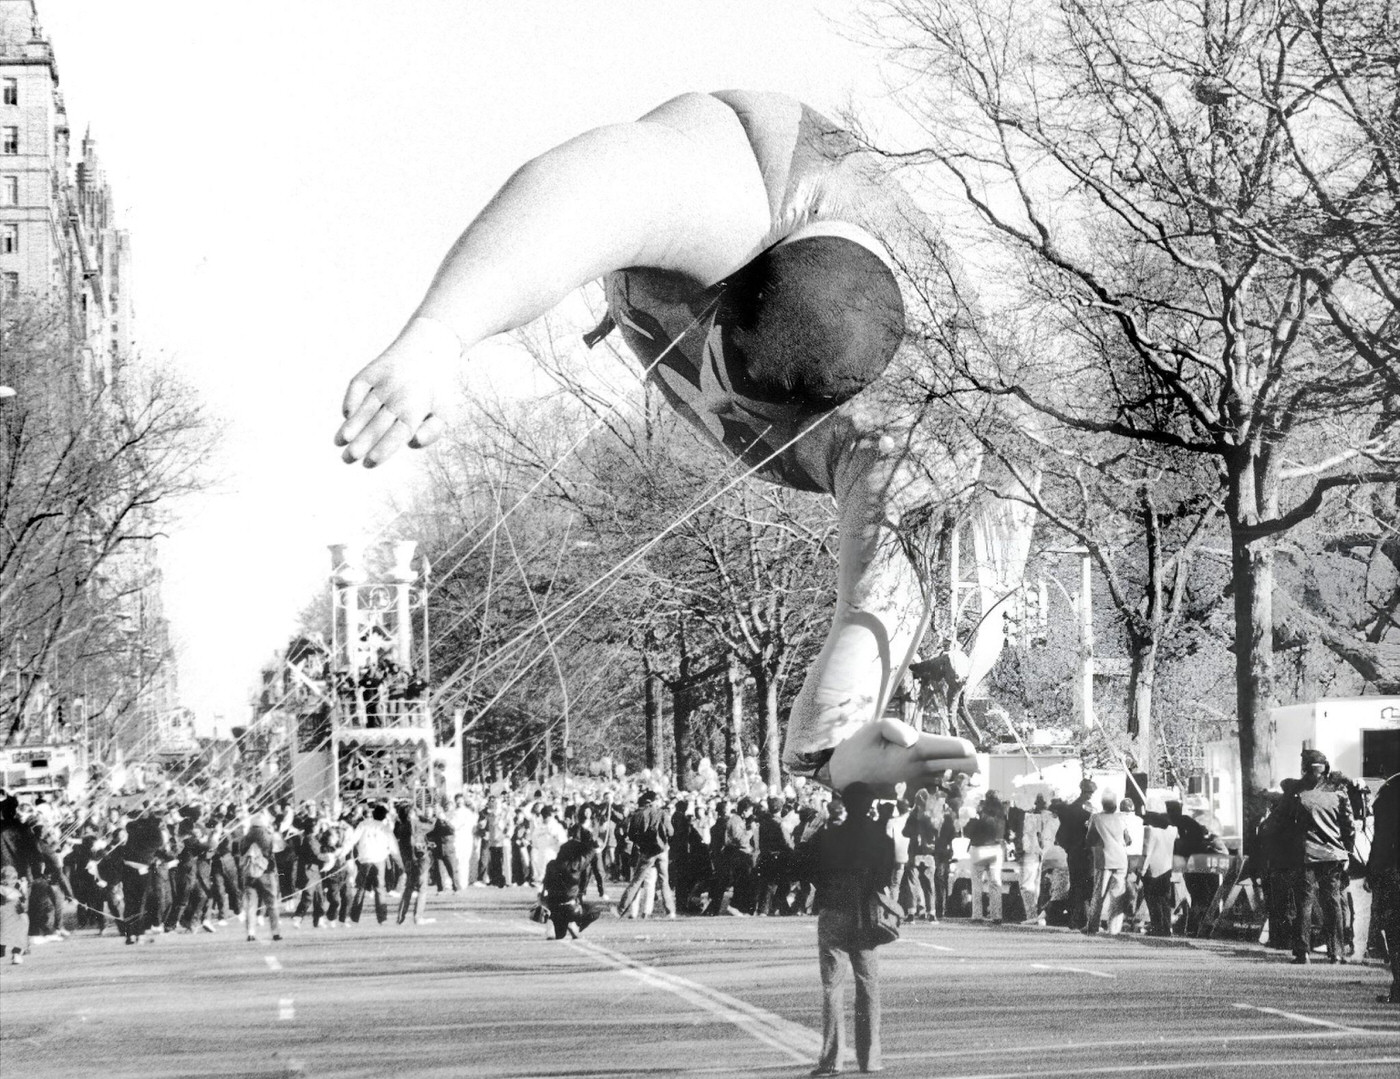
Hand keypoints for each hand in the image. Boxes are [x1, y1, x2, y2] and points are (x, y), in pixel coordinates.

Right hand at [336, 317, 459, 466]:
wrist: (433, 346)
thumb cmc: (437, 388)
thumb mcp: (444, 411)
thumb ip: (432, 431)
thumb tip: (413, 441)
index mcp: (417, 409)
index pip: (398, 434)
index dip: (383, 449)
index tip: (369, 463)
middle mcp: (399, 395)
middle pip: (377, 424)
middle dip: (361, 444)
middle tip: (347, 460)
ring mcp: (384, 381)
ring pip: (365, 408)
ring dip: (351, 426)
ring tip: (338, 443)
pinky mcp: (373, 370)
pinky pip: (358, 386)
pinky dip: (351, 399)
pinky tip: (346, 416)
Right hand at [828, 716, 978, 796]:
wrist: (845, 777)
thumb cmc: (860, 748)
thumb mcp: (873, 729)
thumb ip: (894, 728)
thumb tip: (913, 737)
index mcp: (914, 753)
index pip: (955, 751)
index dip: (967, 748)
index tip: (970, 748)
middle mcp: (921, 770)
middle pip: (963, 768)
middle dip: (973, 763)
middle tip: (979, 762)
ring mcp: (919, 782)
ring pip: (954, 781)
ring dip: (964, 776)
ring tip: (972, 774)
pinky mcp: (915, 789)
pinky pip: (941, 788)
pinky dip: (952, 785)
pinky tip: (957, 783)